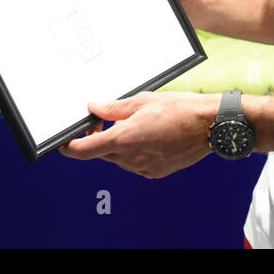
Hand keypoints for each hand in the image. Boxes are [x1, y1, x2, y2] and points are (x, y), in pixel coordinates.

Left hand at [60, 92, 220, 178]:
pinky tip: (147, 136)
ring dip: (117, 144)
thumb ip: (113, 108)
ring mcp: (143, 168)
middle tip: (103, 120)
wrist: (209, 126)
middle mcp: (131, 158)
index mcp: (124, 139)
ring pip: (118, 158)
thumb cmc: (180, 109)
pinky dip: (133, 152)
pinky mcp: (155, 172)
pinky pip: (134, 163)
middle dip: (98, 138)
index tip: (63, 141)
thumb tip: (94, 108)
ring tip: (133, 124)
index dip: (68, 146)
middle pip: (101, 152)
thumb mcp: (142, 100)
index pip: (83, 150)